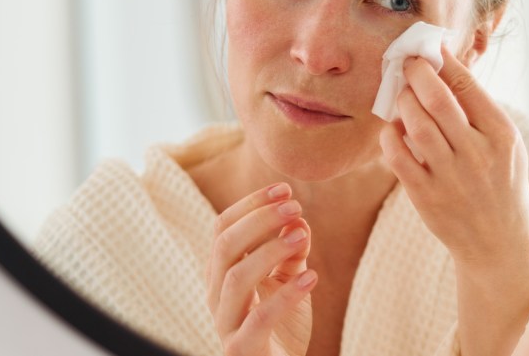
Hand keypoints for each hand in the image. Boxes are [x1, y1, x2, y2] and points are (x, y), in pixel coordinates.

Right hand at [205, 182, 317, 355]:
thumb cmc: (280, 326)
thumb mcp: (288, 282)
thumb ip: (291, 252)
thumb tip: (298, 219)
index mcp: (221, 274)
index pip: (222, 228)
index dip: (251, 204)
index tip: (285, 188)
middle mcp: (215, 296)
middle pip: (225, 246)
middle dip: (260, 220)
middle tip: (294, 206)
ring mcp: (225, 323)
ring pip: (236, 278)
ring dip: (270, 250)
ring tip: (302, 236)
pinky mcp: (241, 350)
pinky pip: (258, 319)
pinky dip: (286, 296)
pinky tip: (312, 278)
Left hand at [379, 45, 528, 355]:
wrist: (498, 245)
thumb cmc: (501, 185)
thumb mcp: (508, 146)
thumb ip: (481, 112)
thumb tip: (446, 69)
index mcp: (502, 136)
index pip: (468, 86)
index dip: (444, 61)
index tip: (429, 48)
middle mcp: (478, 155)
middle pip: (439, 100)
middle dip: (417, 73)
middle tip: (406, 62)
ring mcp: (451, 178)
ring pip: (416, 126)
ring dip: (403, 102)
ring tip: (401, 95)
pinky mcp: (427, 198)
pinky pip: (398, 158)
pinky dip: (390, 136)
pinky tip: (392, 128)